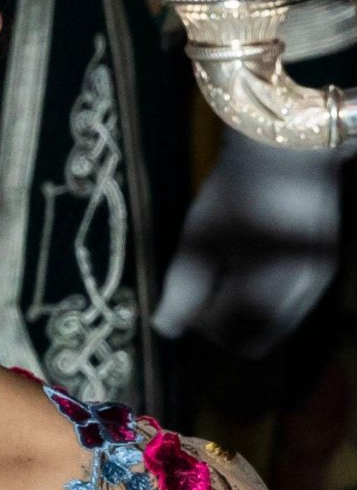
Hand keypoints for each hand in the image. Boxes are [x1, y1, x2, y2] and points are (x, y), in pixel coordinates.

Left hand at [153, 127, 347, 359]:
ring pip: (276, 325)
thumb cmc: (236, 191)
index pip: (232, 338)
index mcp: (269, 287)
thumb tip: (166, 330)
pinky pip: (292, 305)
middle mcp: (301, 292)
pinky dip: (267, 299)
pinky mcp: (323, 267)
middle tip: (204, 289)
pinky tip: (249, 264)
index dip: (203, 326)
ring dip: (246, 313)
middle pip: (258, 340)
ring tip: (225, 270)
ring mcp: (317, 281)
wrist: (287, 149)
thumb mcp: (198, 239)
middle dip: (226, 326)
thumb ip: (182, 289)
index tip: (188, 296)